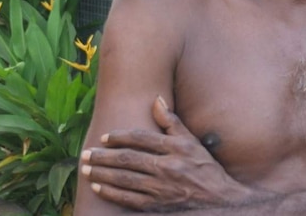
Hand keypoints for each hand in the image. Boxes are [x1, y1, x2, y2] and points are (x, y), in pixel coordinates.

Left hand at [80, 96, 257, 211]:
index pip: (141, 139)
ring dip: (102, 174)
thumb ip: (172, 122)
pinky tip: (99, 188)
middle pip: (128, 159)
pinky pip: (129, 199)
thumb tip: (156, 100)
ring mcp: (162, 189)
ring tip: (86, 169)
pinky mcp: (158, 206)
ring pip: (124, 179)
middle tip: (85, 154)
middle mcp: (168, 168)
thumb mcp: (193, 142)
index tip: (104, 137)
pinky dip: (112, 193)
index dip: (120, 137)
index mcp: (177, 149)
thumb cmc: (205, 168)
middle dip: (103, 157)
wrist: (220, 201)